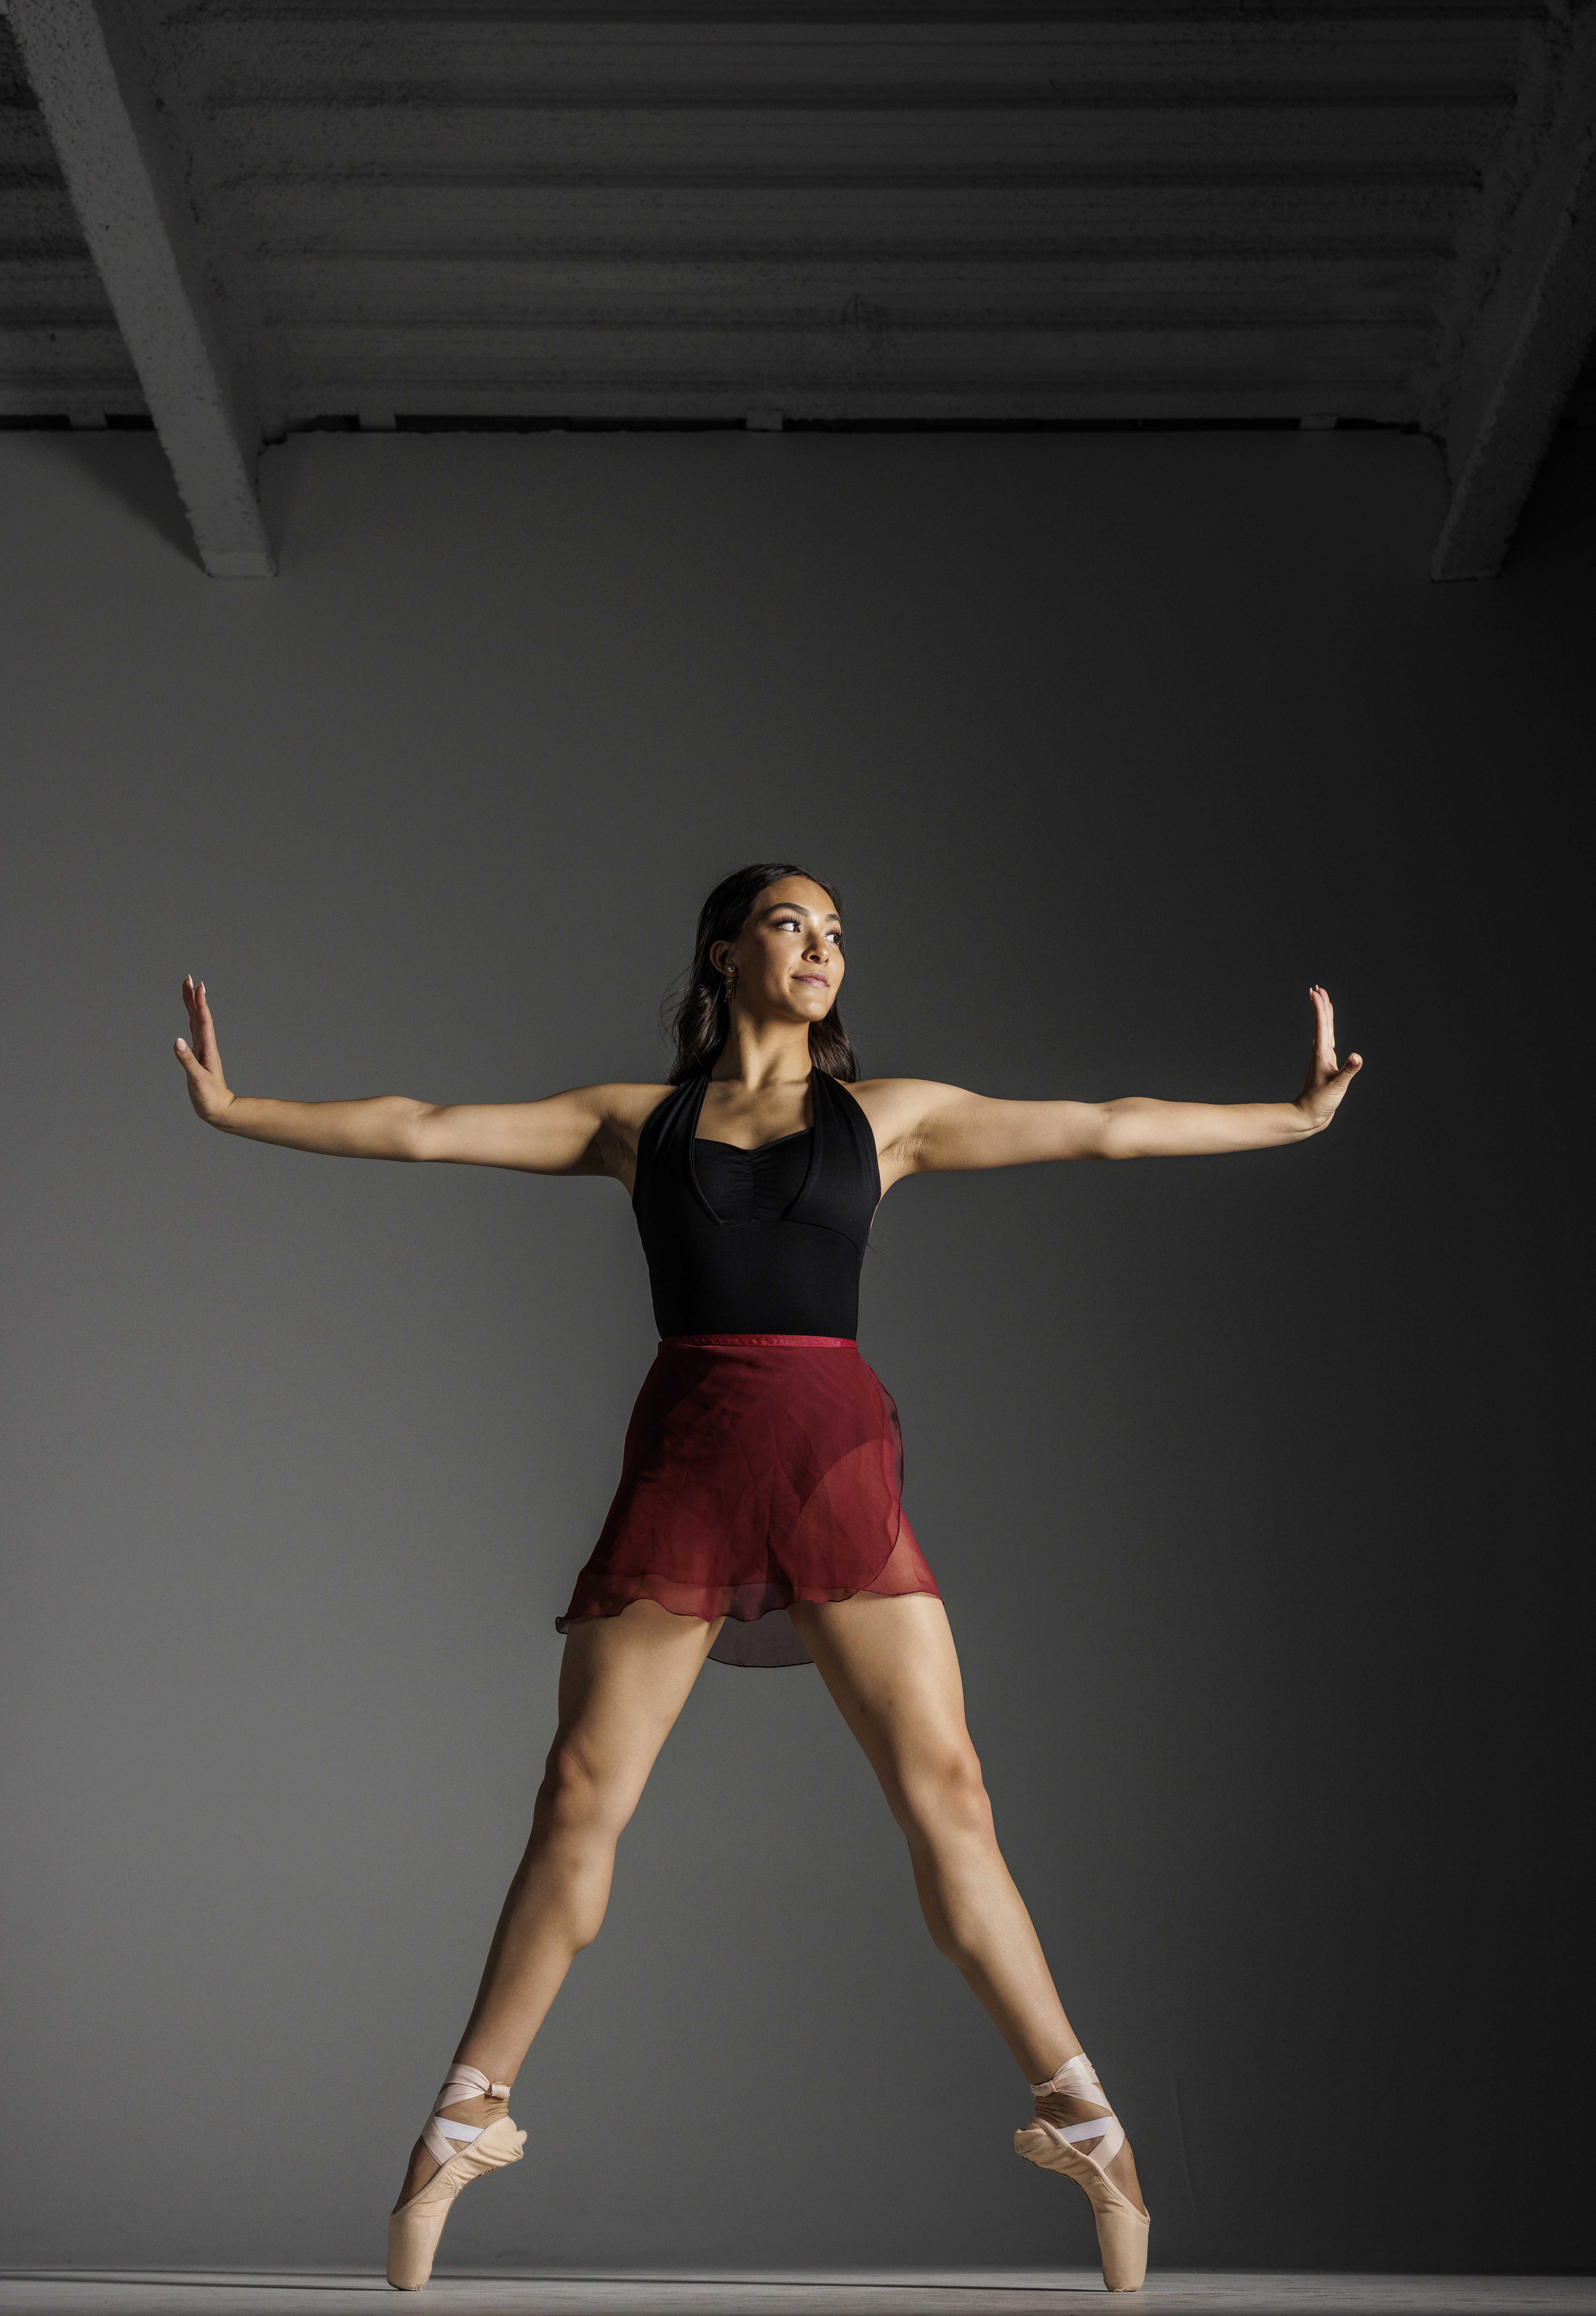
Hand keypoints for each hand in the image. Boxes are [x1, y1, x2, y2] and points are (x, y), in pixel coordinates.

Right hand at [173, 974, 234, 1125]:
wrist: (217, 1109)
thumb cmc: (209, 1097)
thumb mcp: (198, 1079)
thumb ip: (187, 1061)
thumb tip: (177, 1041)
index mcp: (207, 1048)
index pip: (204, 1021)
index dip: (200, 1003)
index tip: (198, 985)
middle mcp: (205, 1045)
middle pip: (198, 1015)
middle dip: (192, 997)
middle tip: (187, 978)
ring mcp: (202, 1049)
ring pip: (196, 1021)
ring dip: (192, 1004)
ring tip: (187, 988)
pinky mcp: (198, 1055)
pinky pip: (194, 1031)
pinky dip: (191, 1018)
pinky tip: (190, 1013)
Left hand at [1294, 985, 1361, 1130]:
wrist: (1308, 1116)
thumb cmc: (1320, 1102)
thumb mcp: (1337, 1086)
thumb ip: (1348, 1071)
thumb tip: (1357, 1057)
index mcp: (1322, 1054)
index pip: (1322, 1025)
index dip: (1320, 1007)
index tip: (1317, 991)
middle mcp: (1321, 1053)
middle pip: (1322, 1024)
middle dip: (1321, 1006)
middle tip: (1318, 989)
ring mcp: (1323, 1059)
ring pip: (1324, 1032)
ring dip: (1324, 1017)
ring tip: (1324, 1003)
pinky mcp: (1326, 1066)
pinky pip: (1327, 1043)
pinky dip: (1328, 1032)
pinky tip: (1327, 1032)